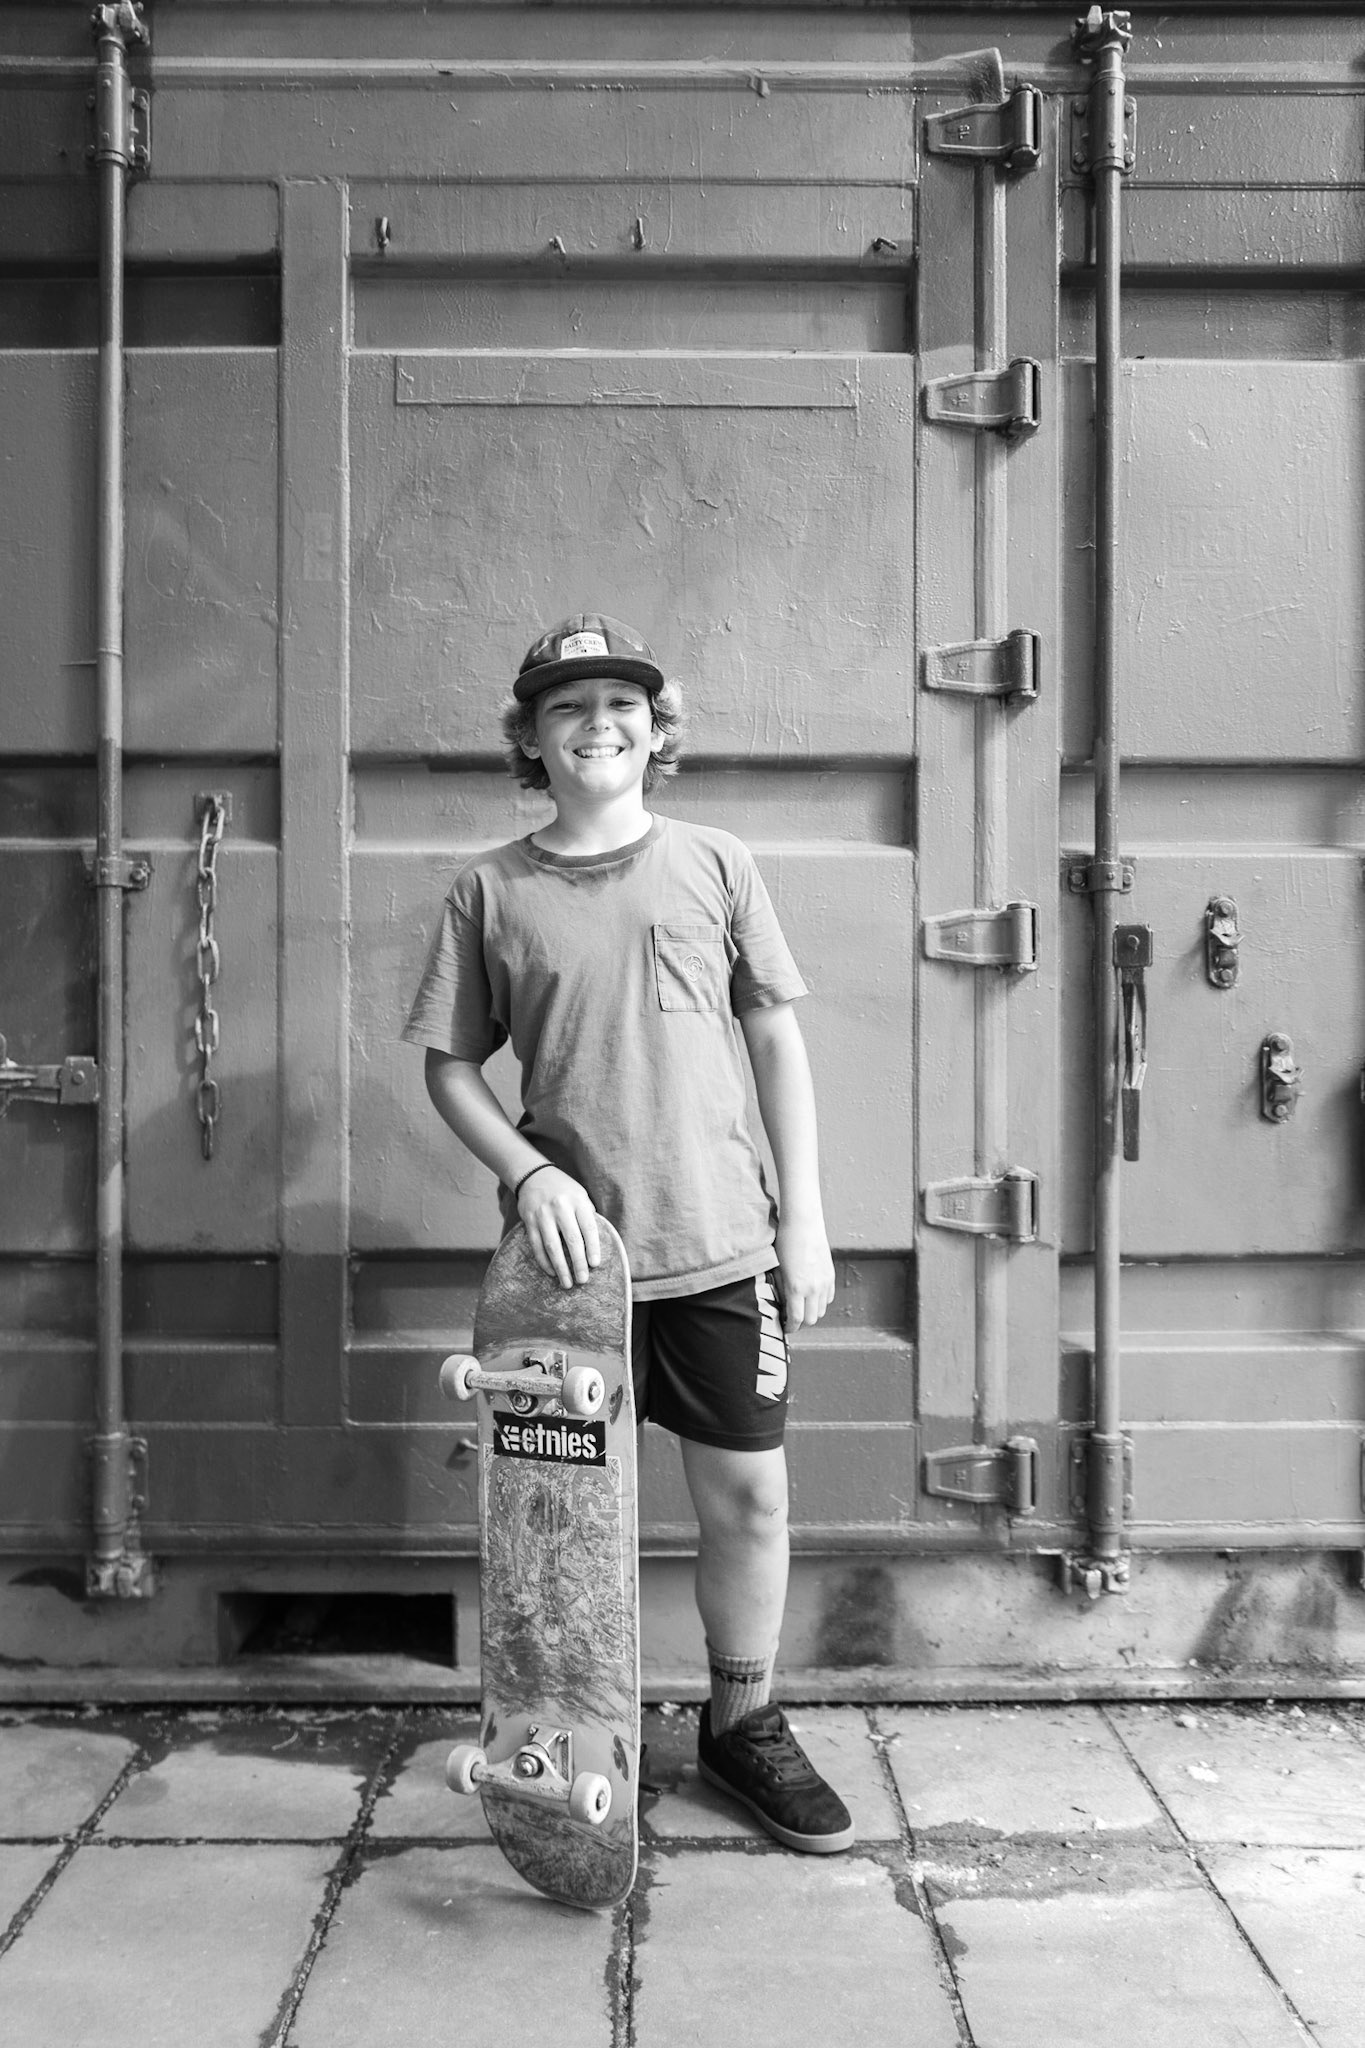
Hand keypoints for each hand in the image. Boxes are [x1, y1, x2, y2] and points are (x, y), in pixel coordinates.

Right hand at [517, 1166, 602, 1289]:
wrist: (534, 1175)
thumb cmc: (564, 1190)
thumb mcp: (580, 1195)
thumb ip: (587, 1215)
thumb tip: (594, 1243)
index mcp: (578, 1201)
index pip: (588, 1228)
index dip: (593, 1247)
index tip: (595, 1264)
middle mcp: (560, 1207)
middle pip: (572, 1240)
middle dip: (578, 1263)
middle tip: (583, 1280)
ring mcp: (543, 1214)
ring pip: (553, 1246)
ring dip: (561, 1268)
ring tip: (567, 1283)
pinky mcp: (529, 1220)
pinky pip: (537, 1245)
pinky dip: (544, 1261)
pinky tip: (551, 1272)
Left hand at [774, 1217, 834, 1331]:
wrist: (803, 1223)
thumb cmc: (785, 1242)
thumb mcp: (777, 1269)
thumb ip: (780, 1289)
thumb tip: (781, 1304)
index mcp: (796, 1288)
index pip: (796, 1319)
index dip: (790, 1327)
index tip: (785, 1327)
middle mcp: (813, 1288)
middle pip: (811, 1320)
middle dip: (800, 1322)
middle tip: (791, 1318)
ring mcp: (824, 1282)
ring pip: (821, 1310)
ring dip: (811, 1313)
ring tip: (801, 1307)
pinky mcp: (830, 1275)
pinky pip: (828, 1297)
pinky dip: (820, 1301)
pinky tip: (811, 1296)